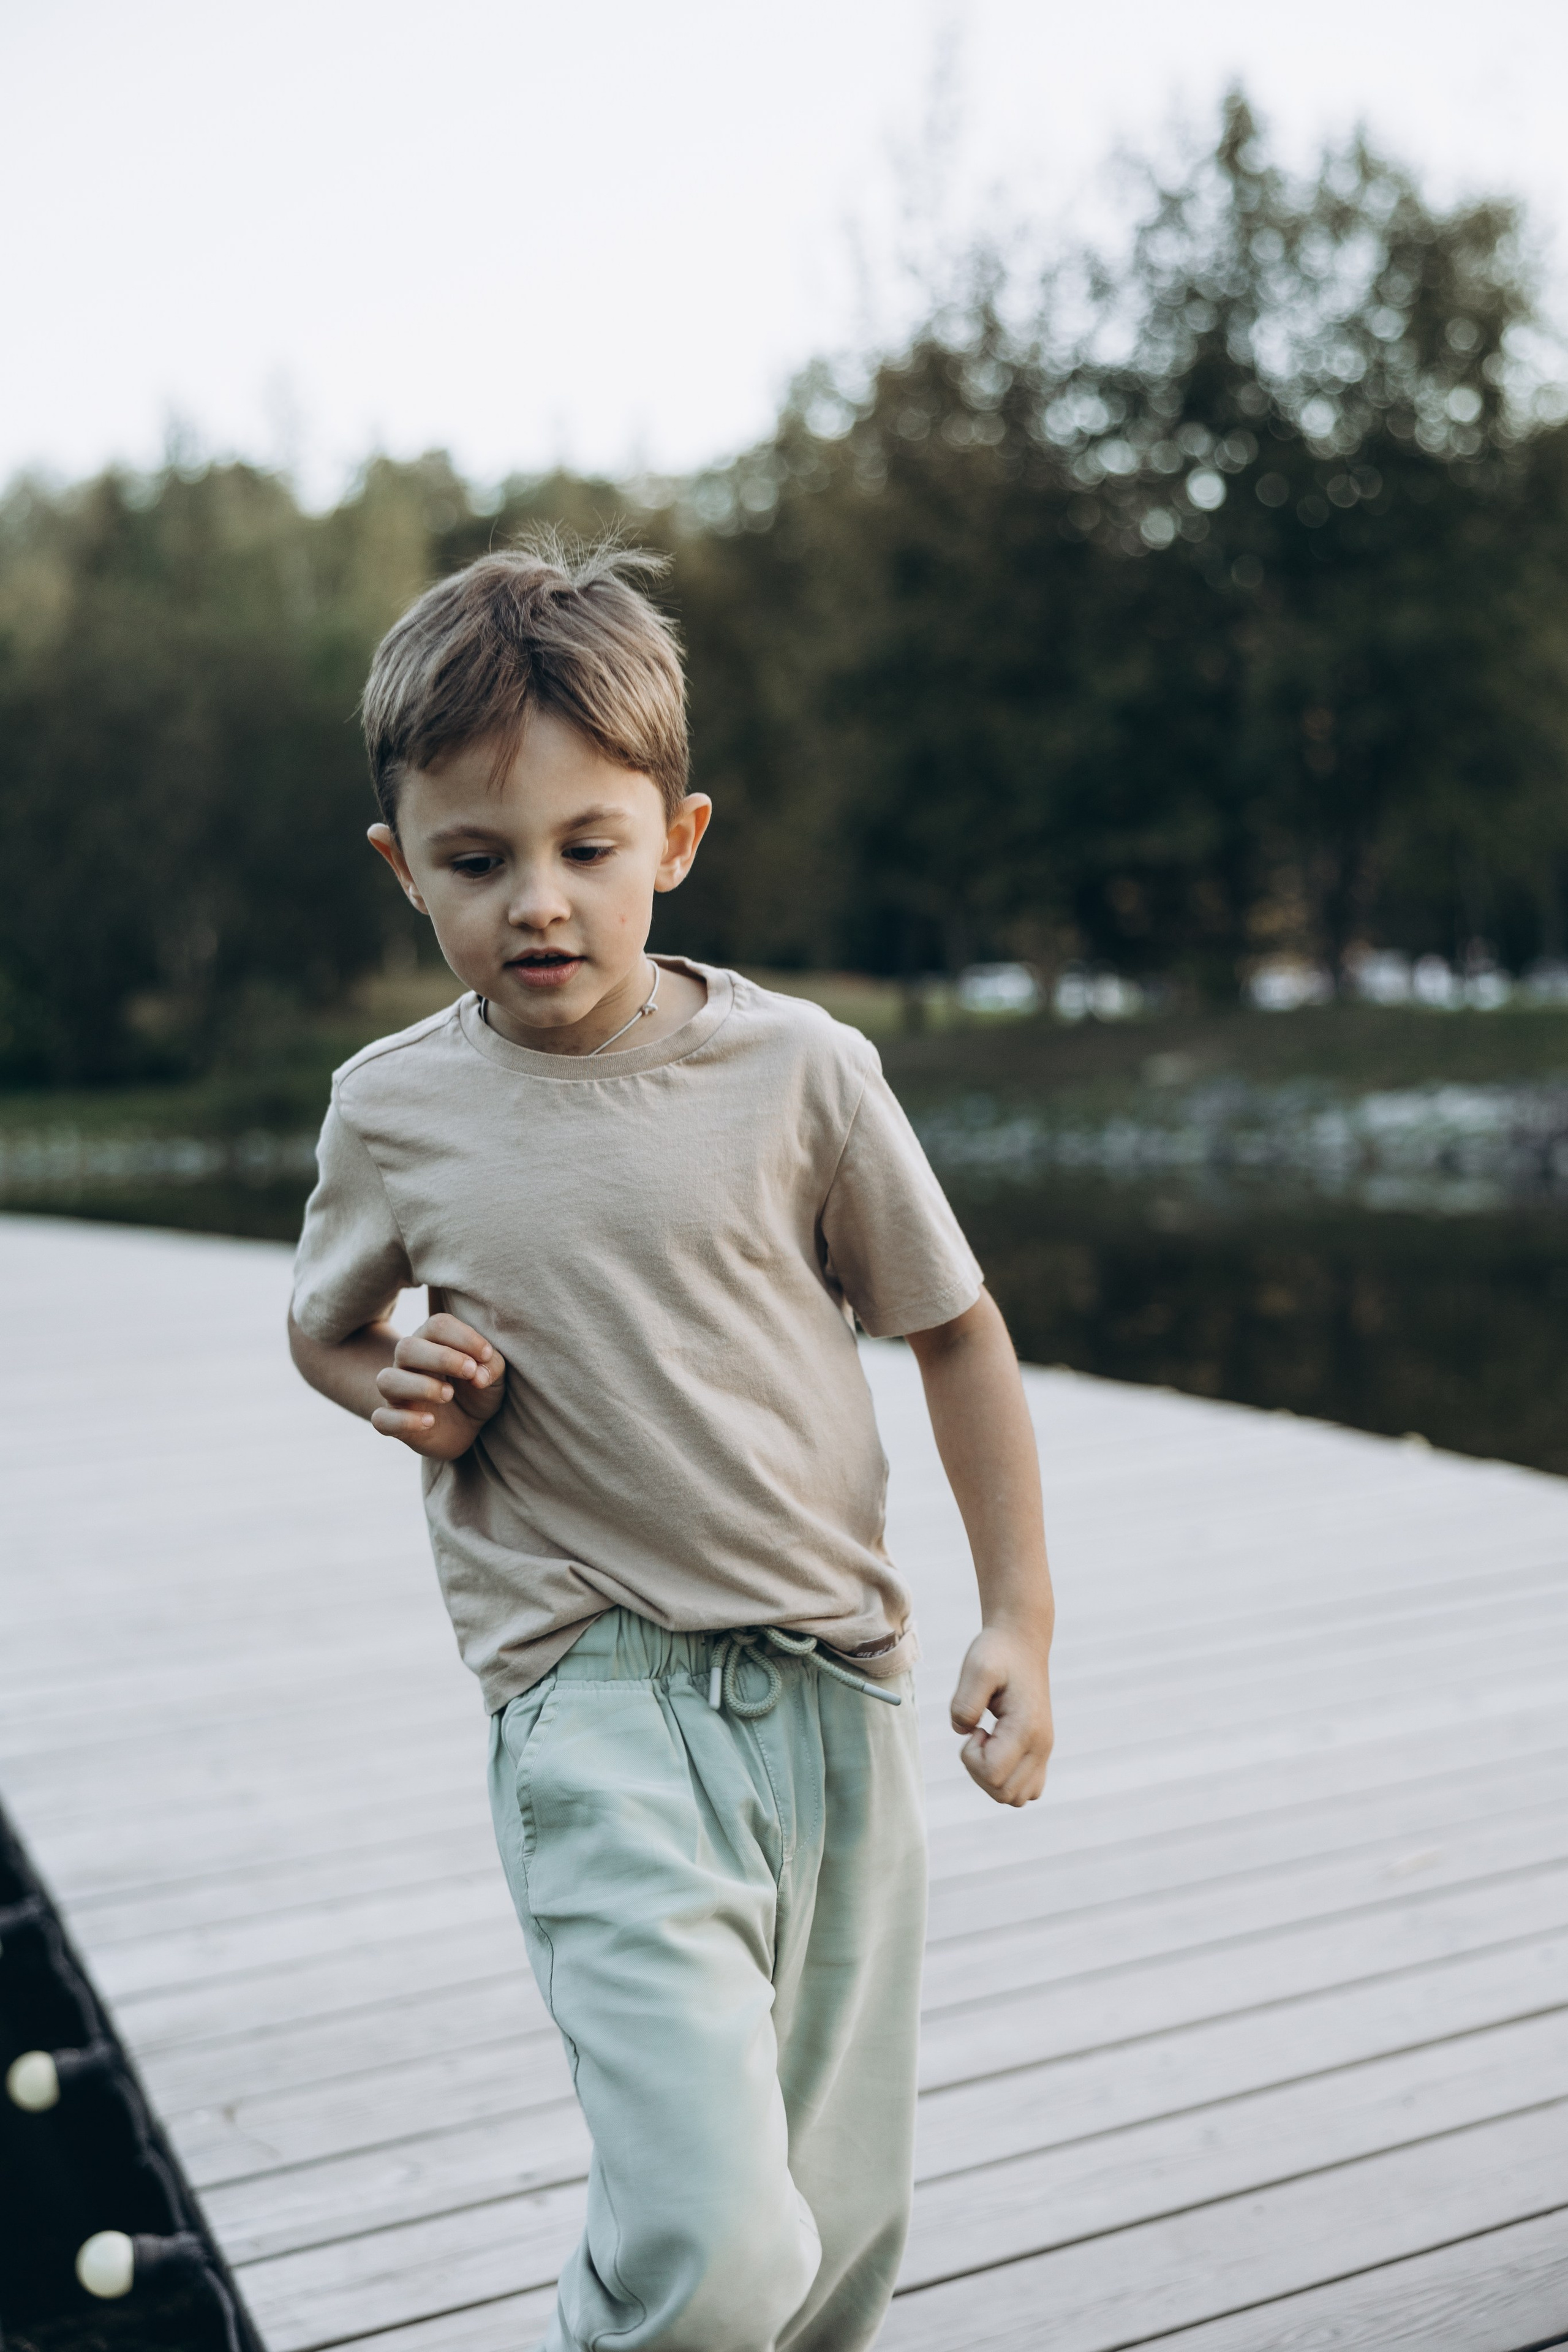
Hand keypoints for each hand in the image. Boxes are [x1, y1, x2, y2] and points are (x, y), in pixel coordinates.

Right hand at [371, 1314, 505, 1459]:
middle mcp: (408, 1363)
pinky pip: (381, 1419)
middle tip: (470, 1372)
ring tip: (448, 1395)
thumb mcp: (493, 1377)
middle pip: (407, 1347)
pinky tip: (429, 1422)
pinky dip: (403, 1421)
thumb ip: (491, 1366)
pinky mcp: (393, 1422)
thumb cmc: (477, 1391)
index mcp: (432, 1343)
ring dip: (420, 1386)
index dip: (463, 1336)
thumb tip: (478, 1374)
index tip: (486, 1354)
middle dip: (442, 1358)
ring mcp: (397, 1393)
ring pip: (388, 1380)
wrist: (467, 1428)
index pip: (437, 1325)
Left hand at [950, 1622, 1053, 1806]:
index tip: (975, 1728)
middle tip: (978, 1734)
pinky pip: (1027, 1789)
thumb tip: (964, 1732)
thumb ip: (964, 1704)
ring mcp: (1044, 1750)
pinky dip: (1007, 1779)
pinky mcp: (1041, 1750)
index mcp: (1026, 1729)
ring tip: (987, 1743)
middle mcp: (1041, 1745)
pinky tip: (997, 1749)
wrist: (1022, 1642)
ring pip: (1016, 1797)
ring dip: (992, 1778)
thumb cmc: (996, 1653)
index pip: (993, 1775)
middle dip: (979, 1770)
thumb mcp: (975, 1669)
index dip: (971, 1758)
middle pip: (1004, 1793)